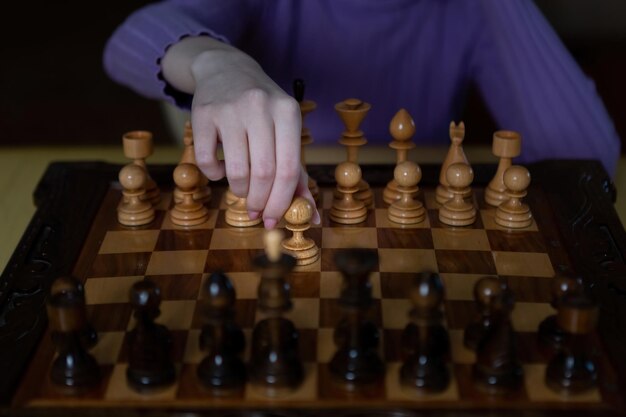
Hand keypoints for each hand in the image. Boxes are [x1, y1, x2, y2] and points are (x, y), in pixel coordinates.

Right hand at [177, 43, 318, 227]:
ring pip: (237, 171)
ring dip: (239, 190)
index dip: (282, 201)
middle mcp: (260, 107)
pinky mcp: (203, 113)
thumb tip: (311, 215)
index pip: (289, 168)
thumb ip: (297, 172)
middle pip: (265, 173)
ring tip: (241, 188)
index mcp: (288, 112)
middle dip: (261, 201)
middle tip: (257, 210)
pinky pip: (206, 161)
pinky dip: (214, 175)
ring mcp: (230, 109)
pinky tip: (221, 170)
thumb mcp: (285, 129)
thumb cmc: (263, 109)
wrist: (225, 69)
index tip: (274, 219)